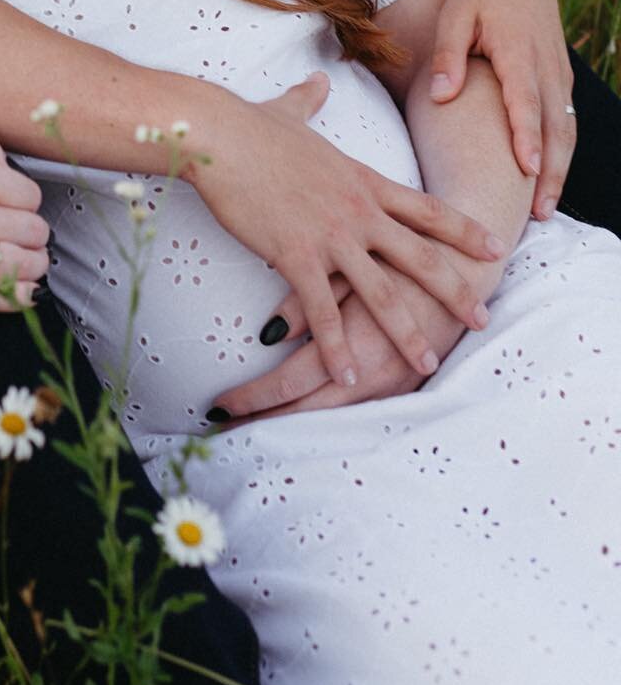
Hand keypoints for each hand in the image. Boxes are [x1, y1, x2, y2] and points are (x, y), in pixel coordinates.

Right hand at [0, 116, 50, 311]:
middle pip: (32, 231)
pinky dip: (16, 299)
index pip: (28, 195)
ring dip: (32, 265)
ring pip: (21, 265)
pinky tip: (24, 294)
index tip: (14, 206)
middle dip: (32, 233)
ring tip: (26, 262)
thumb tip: (7, 163)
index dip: (25, 202)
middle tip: (19, 234)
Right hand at [194, 74, 504, 390]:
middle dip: (455, 291)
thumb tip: (317, 81)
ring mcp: (331, 235)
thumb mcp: (291, 111)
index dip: (463, 230)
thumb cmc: (250, 125)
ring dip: (407, 332)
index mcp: (362, 180)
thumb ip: (310, 101)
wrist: (222, 136)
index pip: (425, 209)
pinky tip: (349, 376)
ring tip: (427, 361)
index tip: (493, 248)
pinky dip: (338, 348)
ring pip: (383, 293)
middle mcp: (358, 211)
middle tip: (480, 319)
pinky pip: (324, 311)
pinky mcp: (297, 255)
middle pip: (421, 257)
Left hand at [206, 275, 466, 424]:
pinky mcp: (410, 383)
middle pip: (307, 408)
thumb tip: (271, 333)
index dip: (251, 398)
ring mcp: (396, 383)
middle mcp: (375, 373)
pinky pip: (363, 408)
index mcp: (354, 341)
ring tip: (255, 428)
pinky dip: (330, 412)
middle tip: (225, 429)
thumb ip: (309, 302)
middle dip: (264, 419)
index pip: (289, 383)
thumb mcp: (348, 272)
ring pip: (334, 414)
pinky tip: (307, 416)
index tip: (217, 407)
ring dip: (295, 419)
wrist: (467, 263)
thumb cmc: (401, 255)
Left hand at [429, 0, 574, 216]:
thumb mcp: (454, 16)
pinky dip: (561, 149)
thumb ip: (448, 57)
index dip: (527, 137)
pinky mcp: (560, 74)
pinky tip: (549, 176)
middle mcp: (545, 66)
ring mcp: (558, 71)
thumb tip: (441, 97)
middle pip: (554, 127)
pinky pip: (566, 118)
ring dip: (560, 168)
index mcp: (517, 52)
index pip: (525, 102)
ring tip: (544, 206)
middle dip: (550, 172)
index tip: (528, 169)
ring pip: (566, 127)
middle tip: (537, 213)